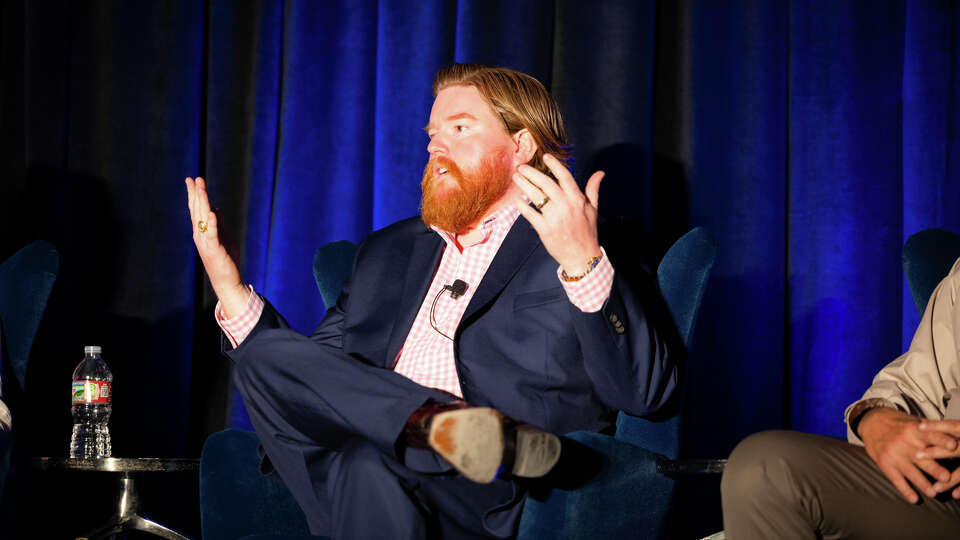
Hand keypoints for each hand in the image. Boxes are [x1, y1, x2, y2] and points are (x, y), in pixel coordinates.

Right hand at [185, 177, 247, 316]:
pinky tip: (212, 212)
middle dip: (196, 194)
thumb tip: (217, 210)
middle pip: (197, 210)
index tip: (192, 179)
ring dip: (202, 203)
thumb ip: (220, 224)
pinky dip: (212, 223)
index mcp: (202, 232)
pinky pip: (212, 234)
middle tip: (194, 178)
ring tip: (200, 188)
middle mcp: (200, 235)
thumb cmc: (225, 260)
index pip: (197, 209)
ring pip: (202, 219)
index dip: (194, 194)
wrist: (227, 281)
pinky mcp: (214, 250)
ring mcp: (206, 242)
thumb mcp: (224, 238)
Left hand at [513, 154, 604, 274]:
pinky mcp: (544, 229)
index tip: (545, 156)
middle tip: (522, 167)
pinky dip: (522, 205)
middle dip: (532, 173)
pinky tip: (517, 199)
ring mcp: (554, 218)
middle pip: (546, 183)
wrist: (582, 256)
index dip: (554, 165)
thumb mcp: (593, 209)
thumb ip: (593, 189)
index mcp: (577, 199)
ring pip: (536, 196)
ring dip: (524, 185)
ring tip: (516, 177)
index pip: (565, 176)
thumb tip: (600, 173)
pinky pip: (530, 214)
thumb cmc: (587, 232)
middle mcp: (565, 206)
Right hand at [858, 407, 957, 501]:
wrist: (870, 422)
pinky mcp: (884, 464)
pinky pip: (896, 479)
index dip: (941, 440)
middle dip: (934, 468)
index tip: (953, 445)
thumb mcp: (913, 421)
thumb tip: (956, 435)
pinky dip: (905, 490)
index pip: (930, 435)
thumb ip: (931, 430)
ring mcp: (893, 455)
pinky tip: (914, 499)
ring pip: (910, 471)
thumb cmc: (897, 423)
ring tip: (934, 493)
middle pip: (922, 458)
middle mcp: (903, 443)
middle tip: (947, 477)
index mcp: (913, 430)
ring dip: (922, 483)